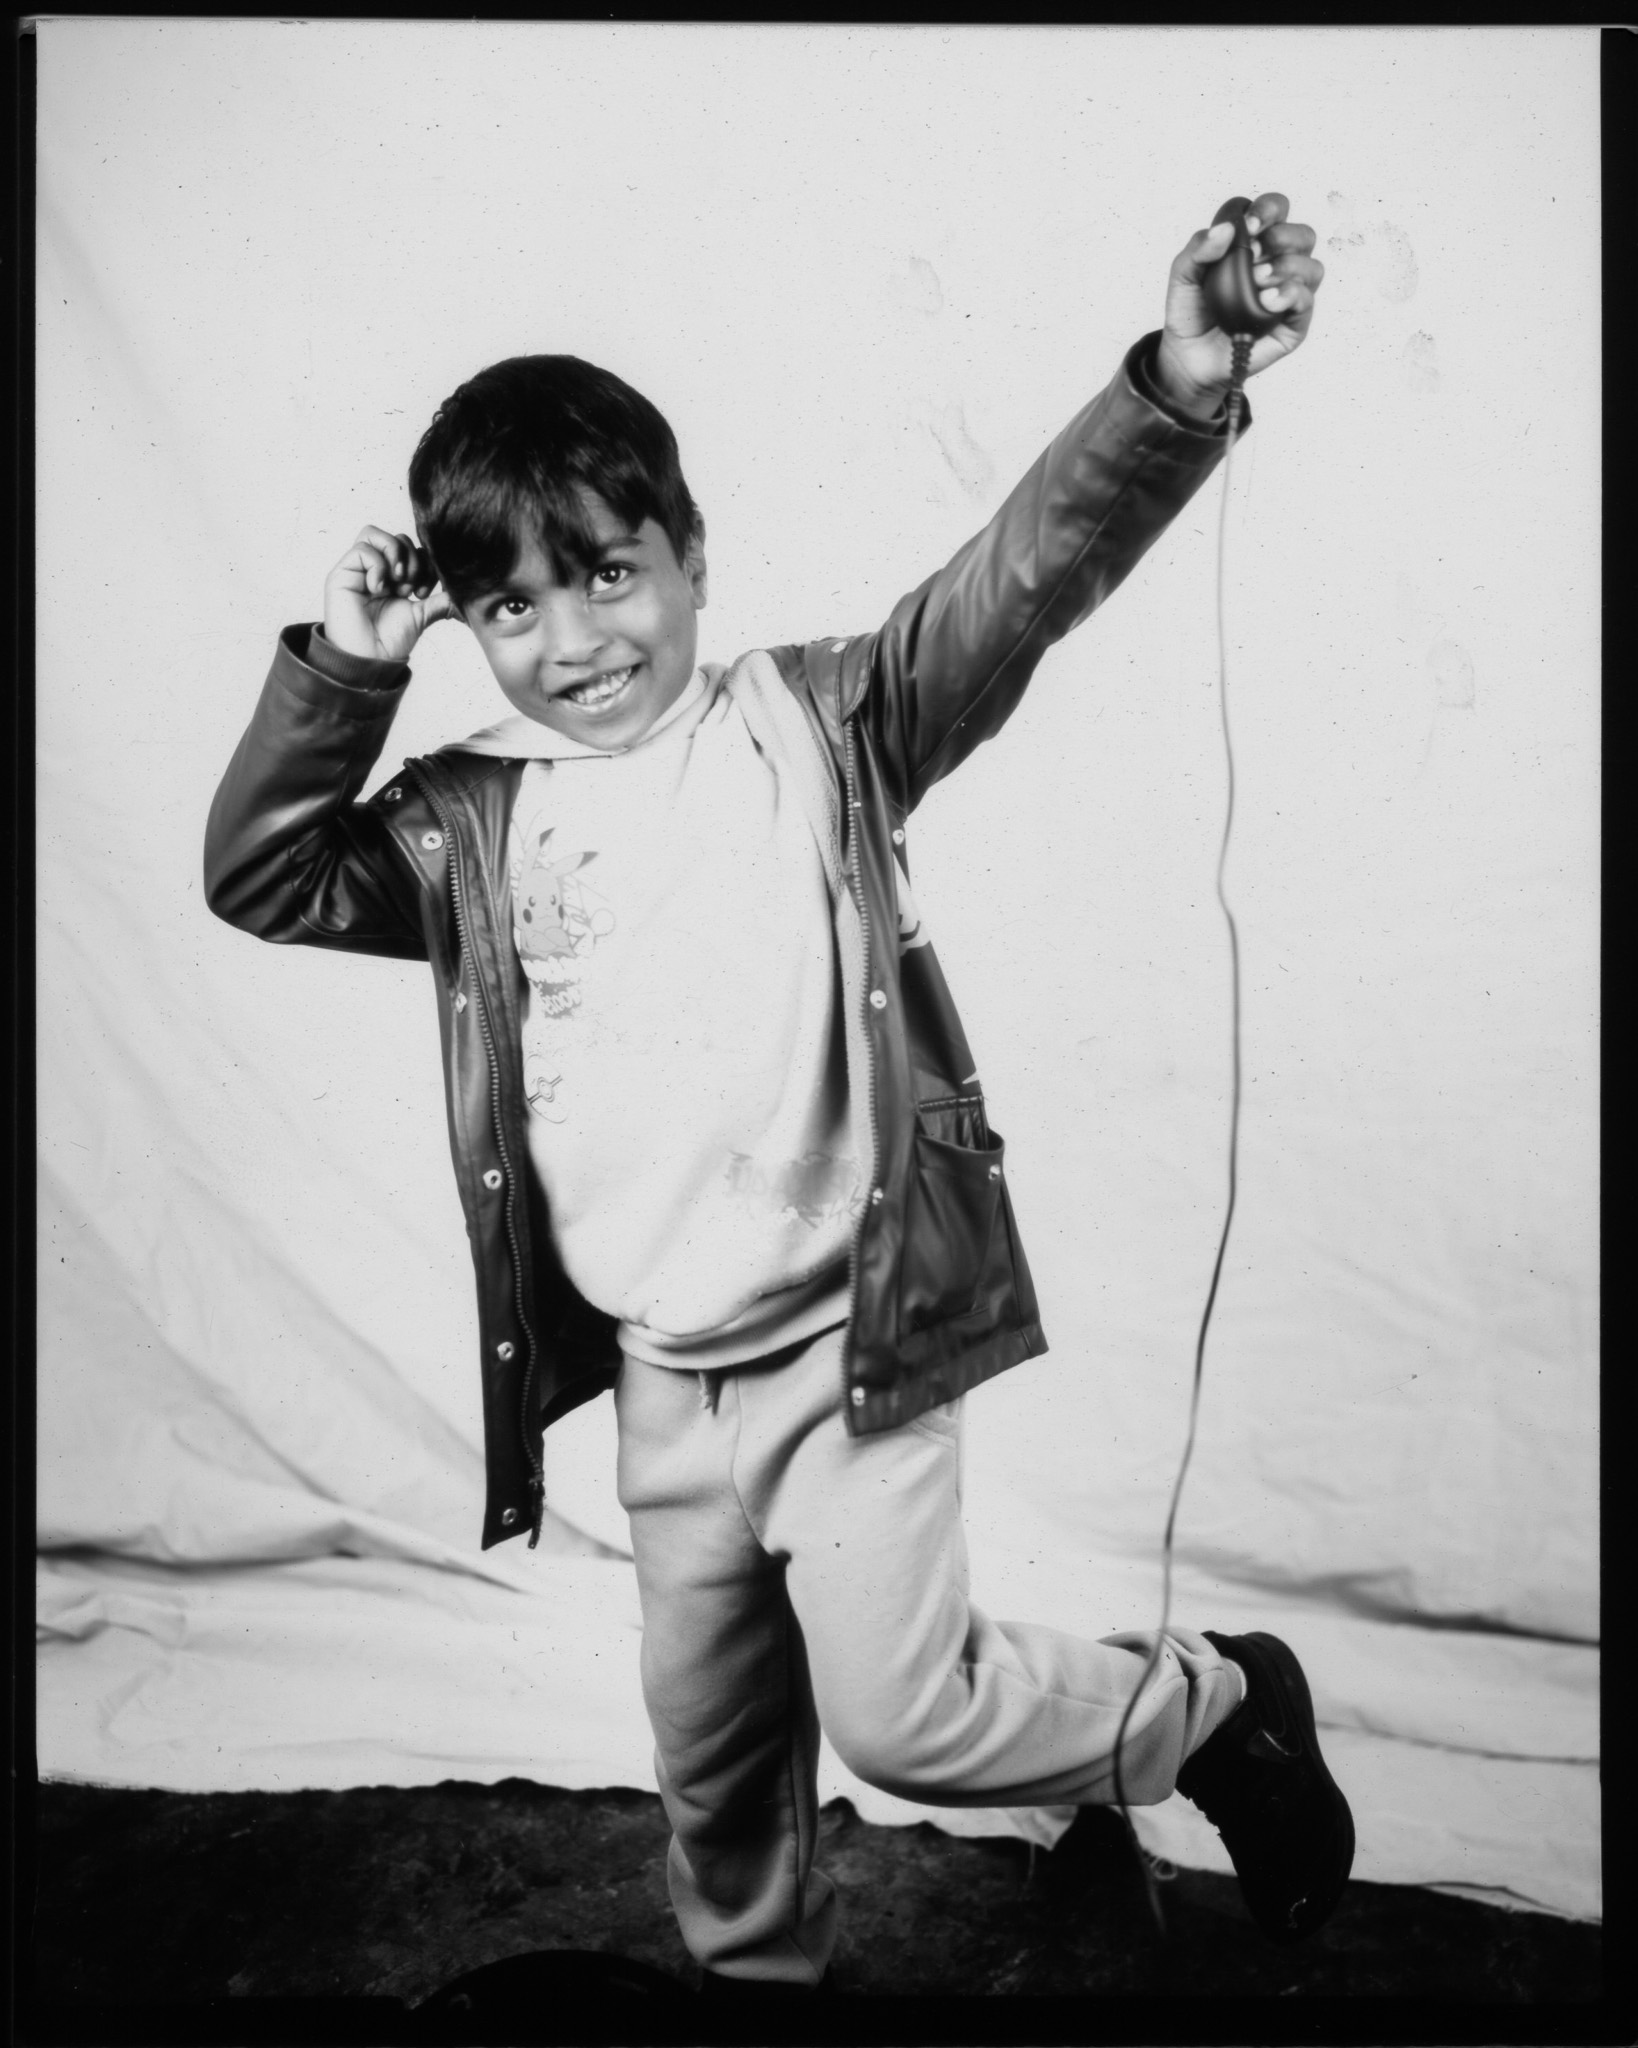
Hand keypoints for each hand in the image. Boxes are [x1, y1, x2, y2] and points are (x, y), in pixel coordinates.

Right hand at [323, 526, 455, 662]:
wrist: (370, 659)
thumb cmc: (390, 641)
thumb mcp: (422, 615)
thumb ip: (441, 600)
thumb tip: (463, 592)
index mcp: (393, 578)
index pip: (412, 549)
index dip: (424, 563)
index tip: (424, 593)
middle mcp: (374, 570)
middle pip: (396, 537)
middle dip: (411, 559)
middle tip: (410, 589)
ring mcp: (357, 570)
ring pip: (374, 533)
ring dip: (394, 554)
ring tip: (397, 582)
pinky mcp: (342, 573)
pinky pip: (362, 549)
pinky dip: (377, 565)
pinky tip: (378, 588)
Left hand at [1154, 192, 1323, 419]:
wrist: (1188, 358)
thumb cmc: (1191, 314)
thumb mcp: (1183, 275)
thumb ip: (1198, 248)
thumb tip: (1227, 229)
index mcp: (1257, 244)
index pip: (1278, 211)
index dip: (1270, 209)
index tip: (1249, 224)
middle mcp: (1279, 265)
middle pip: (1303, 235)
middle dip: (1282, 236)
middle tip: (1251, 255)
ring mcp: (1289, 295)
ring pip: (1312, 266)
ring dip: (1285, 267)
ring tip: (1257, 280)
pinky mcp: (1293, 324)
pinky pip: (1306, 301)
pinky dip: (1290, 294)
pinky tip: (1267, 300)